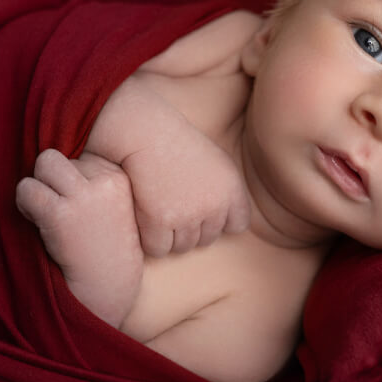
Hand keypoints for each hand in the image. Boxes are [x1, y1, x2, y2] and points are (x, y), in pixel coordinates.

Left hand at [15, 149, 143, 326]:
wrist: (108, 287)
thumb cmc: (104, 247)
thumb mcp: (111, 204)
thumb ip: (90, 179)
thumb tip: (48, 157)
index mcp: (117, 176)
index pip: (76, 157)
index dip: (67, 182)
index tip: (75, 208)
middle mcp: (104, 181)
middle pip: (56, 158)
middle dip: (49, 180)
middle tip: (55, 208)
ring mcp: (84, 197)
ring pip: (42, 165)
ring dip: (36, 189)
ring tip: (46, 215)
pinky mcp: (61, 214)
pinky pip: (26, 189)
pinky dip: (24, 205)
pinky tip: (38, 224)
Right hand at [121, 134, 249, 257]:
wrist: (145, 132)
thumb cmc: (177, 144)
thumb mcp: (216, 161)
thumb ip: (226, 193)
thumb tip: (232, 228)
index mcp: (232, 190)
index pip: (237, 226)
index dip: (218, 220)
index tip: (202, 208)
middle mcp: (214, 206)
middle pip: (206, 239)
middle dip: (191, 229)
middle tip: (173, 205)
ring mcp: (187, 216)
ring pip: (182, 247)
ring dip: (169, 236)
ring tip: (158, 209)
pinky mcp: (160, 222)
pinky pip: (159, 249)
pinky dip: (150, 239)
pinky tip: (145, 218)